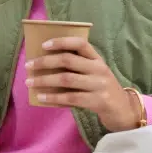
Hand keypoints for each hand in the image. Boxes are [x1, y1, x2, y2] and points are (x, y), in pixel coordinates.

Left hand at [25, 36, 141, 131]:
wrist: (123, 110)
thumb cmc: (101, 89)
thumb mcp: (94, 74)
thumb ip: (77, 67)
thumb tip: (45, 64)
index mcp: (97, 59)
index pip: (80, 44)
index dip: (61, 42)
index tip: (43, 45)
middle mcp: (99, 69)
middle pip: (68, 60)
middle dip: (45, 62)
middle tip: (28, 65)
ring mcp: (99, 85)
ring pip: (66, 79)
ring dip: (45, 80)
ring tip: (29, 82)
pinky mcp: (98, 101)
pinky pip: (71, 98)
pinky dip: (53, 97)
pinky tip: (41, 98)